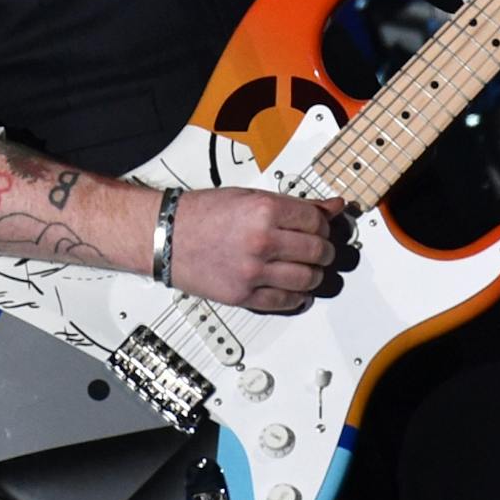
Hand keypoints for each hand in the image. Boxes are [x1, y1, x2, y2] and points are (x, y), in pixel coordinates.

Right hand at [168, 187, 346, 312]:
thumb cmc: (204, 214)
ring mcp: (252, 271)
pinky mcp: (242, 295)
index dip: (325, 225)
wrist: (166, 235)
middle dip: (325, 250)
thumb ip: (297, 205)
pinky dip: (297, 298)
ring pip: (307, 279)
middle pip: (317, 251)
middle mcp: (261, 241)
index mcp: (265, 211)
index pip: (317, 222)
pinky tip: (297, 291)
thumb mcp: (252, 198)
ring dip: (315, 275)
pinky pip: (284, 302)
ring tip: (310, 269)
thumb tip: (333, 206)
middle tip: (321, 249)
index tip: (322, 228)